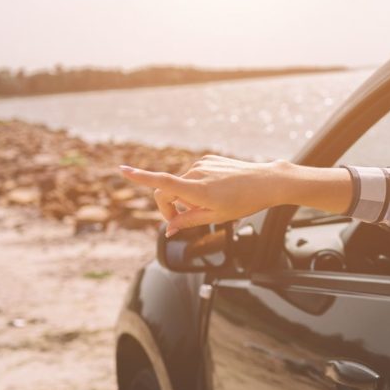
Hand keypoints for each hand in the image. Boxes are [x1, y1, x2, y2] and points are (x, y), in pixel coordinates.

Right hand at [119, 155, 288, 236]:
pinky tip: (216, 191)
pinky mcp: (208, 159)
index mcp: (197, 190)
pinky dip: (195, 186)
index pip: (163, 183)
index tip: (122, 169)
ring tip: (210, 204)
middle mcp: (196, 173)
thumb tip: (169, 230)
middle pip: (167, 190)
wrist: (267, 182)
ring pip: (181, 183)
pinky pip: (193, 175)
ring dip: (185, 196)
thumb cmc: (244, 202)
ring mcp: (202, 163)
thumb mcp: (216, 218)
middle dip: (170, 207)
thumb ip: (188, 222)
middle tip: (183, 221)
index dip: (140, 177)